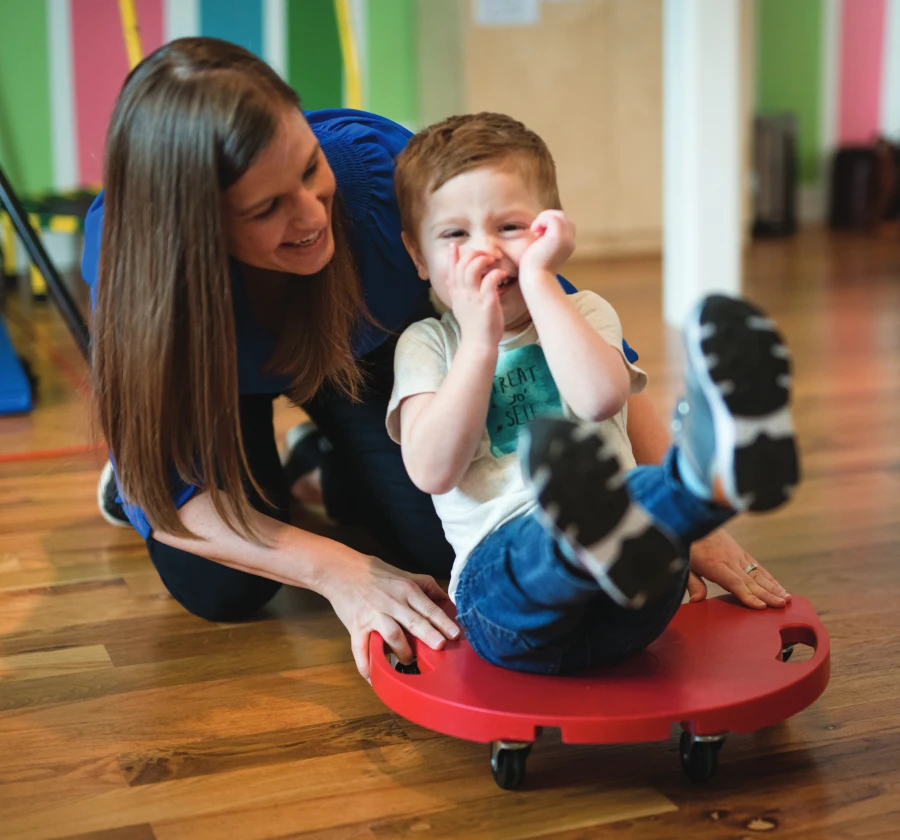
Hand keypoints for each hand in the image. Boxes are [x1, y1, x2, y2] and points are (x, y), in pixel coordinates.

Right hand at [319, 552, 459, 681]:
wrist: (341, 570)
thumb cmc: (375, 573)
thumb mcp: (404, 574)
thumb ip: (426, 586)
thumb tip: (447, 599)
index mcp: (406, 590)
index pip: (428, 607)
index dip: (442, 621)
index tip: (455, 634)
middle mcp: (392, 602)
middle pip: (413, 621)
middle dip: (428, 635)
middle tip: (440, 647)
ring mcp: (373, 615)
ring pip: (391, 635)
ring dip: (402, 651)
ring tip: (409, 661)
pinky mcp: (356, 626)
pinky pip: (361, 649)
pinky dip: (366, 665)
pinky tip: (374, 678)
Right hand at [446, 243, 505, 346]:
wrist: (478, 344)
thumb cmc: (473, 325)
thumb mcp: (459, 306)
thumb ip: (455, 291)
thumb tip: (449, 279)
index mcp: (456, 294)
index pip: (451, 270)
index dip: (452, 256)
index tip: (454, 245)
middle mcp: (462, 293)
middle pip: (461, 264)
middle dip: (474, 254)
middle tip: (486, 255)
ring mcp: (473, 298)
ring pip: (472, 268)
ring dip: (483, 259)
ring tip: (493, 261)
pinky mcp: (486, 303)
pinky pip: (490, 280)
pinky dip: (497, 272)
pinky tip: (502, 274)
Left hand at [519, 210, 575, 279]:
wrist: (535, 279)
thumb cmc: (533, 269)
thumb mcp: (540, 251)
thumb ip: (544, 241)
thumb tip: (539, 231)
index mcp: (567, 245)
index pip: (564, 224)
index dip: (549, 224)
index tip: (538, 236)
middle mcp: (570, 241)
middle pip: (563, 217)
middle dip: (547, 218)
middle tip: (536, 232)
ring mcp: (566, 239)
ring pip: (559, 215)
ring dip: (544, 218)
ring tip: (535, 232)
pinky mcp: (559, 237)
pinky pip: (552, 218)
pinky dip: (541, 220)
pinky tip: (534, 231)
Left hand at [687, 529, 791, 609]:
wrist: (695, 519)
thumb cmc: (688, 545)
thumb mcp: (684, 564)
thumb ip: (692, 583)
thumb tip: (697, 600)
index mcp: (714, 564)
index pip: (734, 582)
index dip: (748, 595)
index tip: (761, 606)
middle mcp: (729, 559)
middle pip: (751, 580)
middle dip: (767, 594)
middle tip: (782, 605)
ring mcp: (737, 555)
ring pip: (758, 573)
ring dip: (774, 587)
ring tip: (787, 598)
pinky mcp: (741, 552)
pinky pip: (758, 566)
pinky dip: (770, 578)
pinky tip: (779, 587)